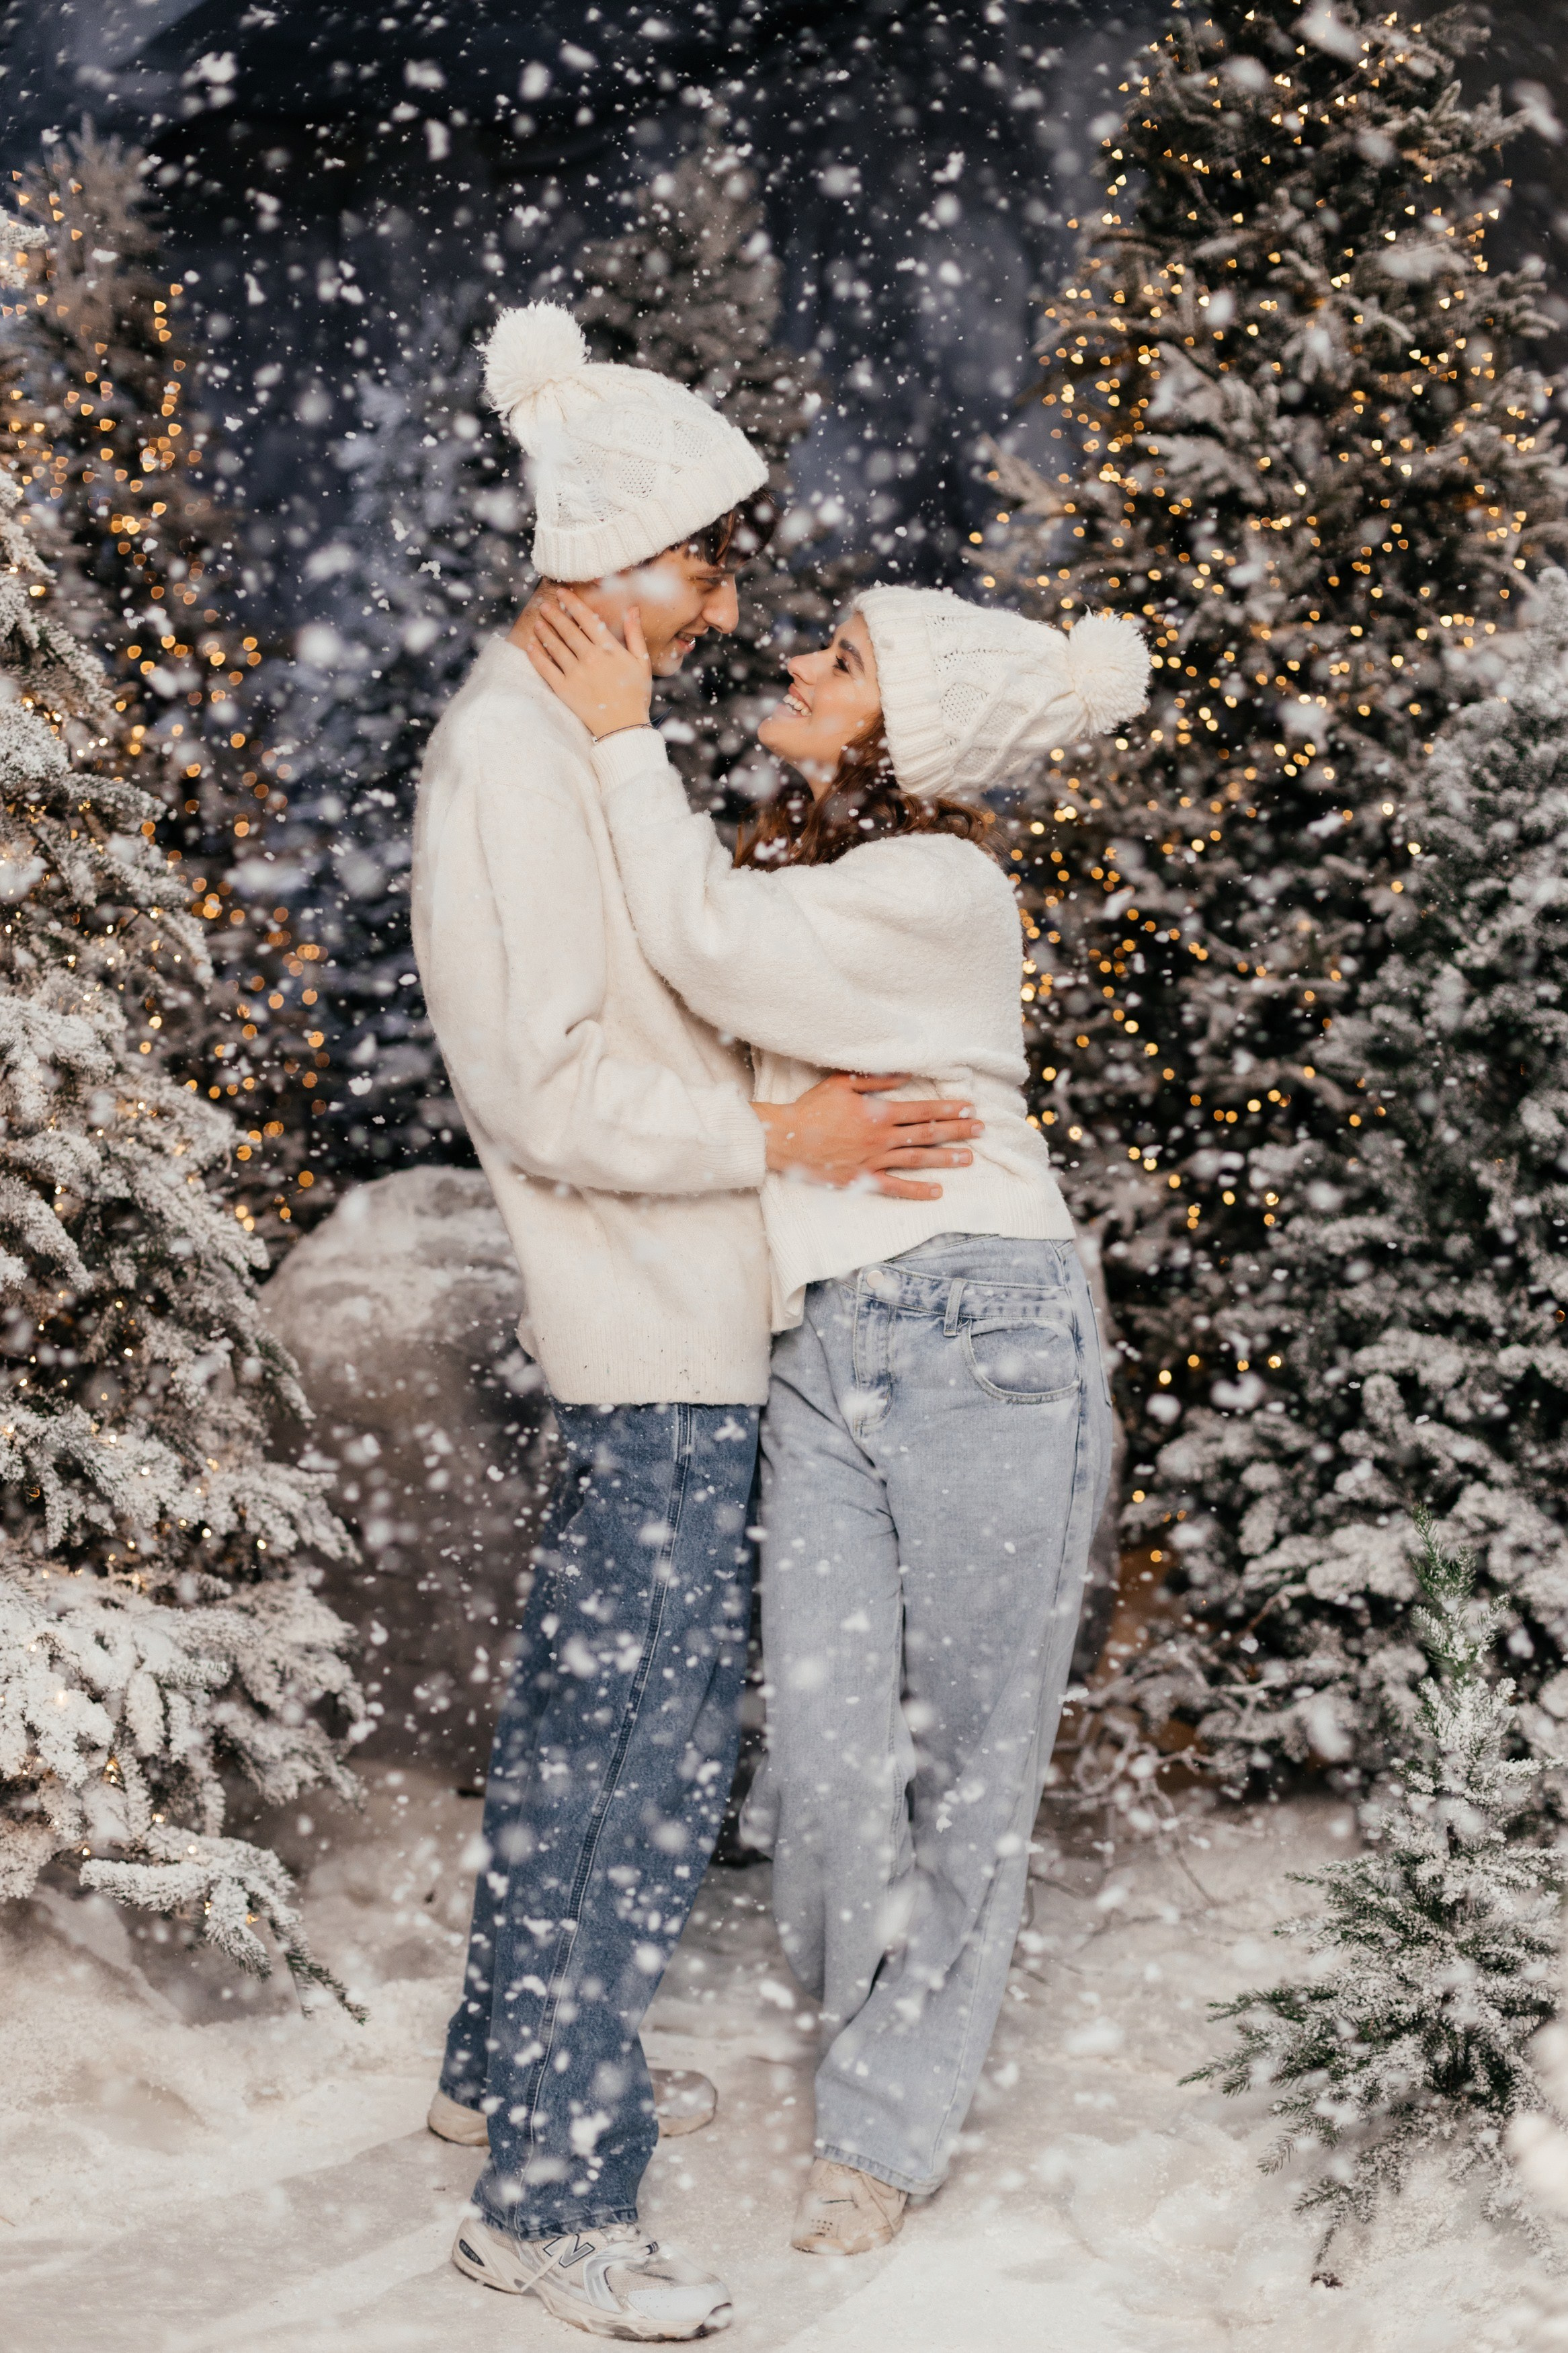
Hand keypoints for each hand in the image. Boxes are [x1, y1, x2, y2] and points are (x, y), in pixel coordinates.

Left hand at [524, 587, 653, 737]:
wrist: (624, 727)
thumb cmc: (635, 694)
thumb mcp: (642, 662)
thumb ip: (635, 634)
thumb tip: (633, 608)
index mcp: (609, 649)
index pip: (587, 619)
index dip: (572, 603)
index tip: (561, 593)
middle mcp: (590, 658)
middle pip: (567, 630)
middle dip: (554, 615)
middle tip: (544, 606)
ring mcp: (575, 674)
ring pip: (555, 647)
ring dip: (544, 632)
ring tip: (537, 622)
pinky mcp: (564, 690)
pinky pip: (546, 669)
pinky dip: (537, 656)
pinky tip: (531, 646)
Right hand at [754, 1073, 982, 1201]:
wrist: (785, 1138)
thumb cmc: (812, 1108)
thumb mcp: (842, 1083)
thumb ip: (876, 1079)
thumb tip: (906, 1074)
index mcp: (879, 1112)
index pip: (923, 1110)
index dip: (948, 1109)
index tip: (969, 1109)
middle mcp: (882, 1138)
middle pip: (927, 1134)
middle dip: (957, 1131)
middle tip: (981, 1130)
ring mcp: (873, 1160)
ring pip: (917, 1159)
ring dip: (945, 1158)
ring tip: (969, 1158)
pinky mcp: (862, 1179)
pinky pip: (894, 1187)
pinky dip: (916, 1190)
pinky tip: (937, 1191)